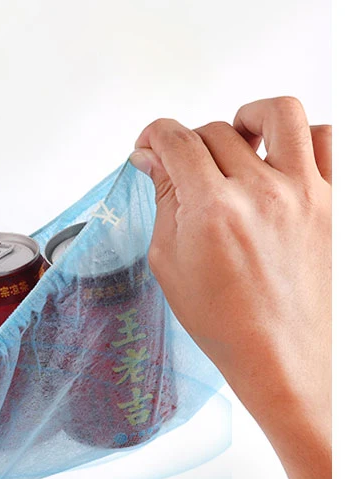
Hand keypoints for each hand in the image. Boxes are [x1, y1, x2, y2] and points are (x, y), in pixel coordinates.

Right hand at [130, 97, 330, 478]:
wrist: (285, 360)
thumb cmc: (228, 325)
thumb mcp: (170, 264)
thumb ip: (164, 201)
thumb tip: (153, 161)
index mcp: (212, 211)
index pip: (175, 139)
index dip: (154, 135)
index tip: (151, 144)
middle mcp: (260, 193)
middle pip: (214, 130)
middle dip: (190, 143)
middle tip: (186, 166)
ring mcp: (305, 193)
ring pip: (277, 113)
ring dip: (249, 119)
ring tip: (241, 138)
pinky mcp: (335, 201)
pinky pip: (328, 139)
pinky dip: (303, 137)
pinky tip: (284, 158)